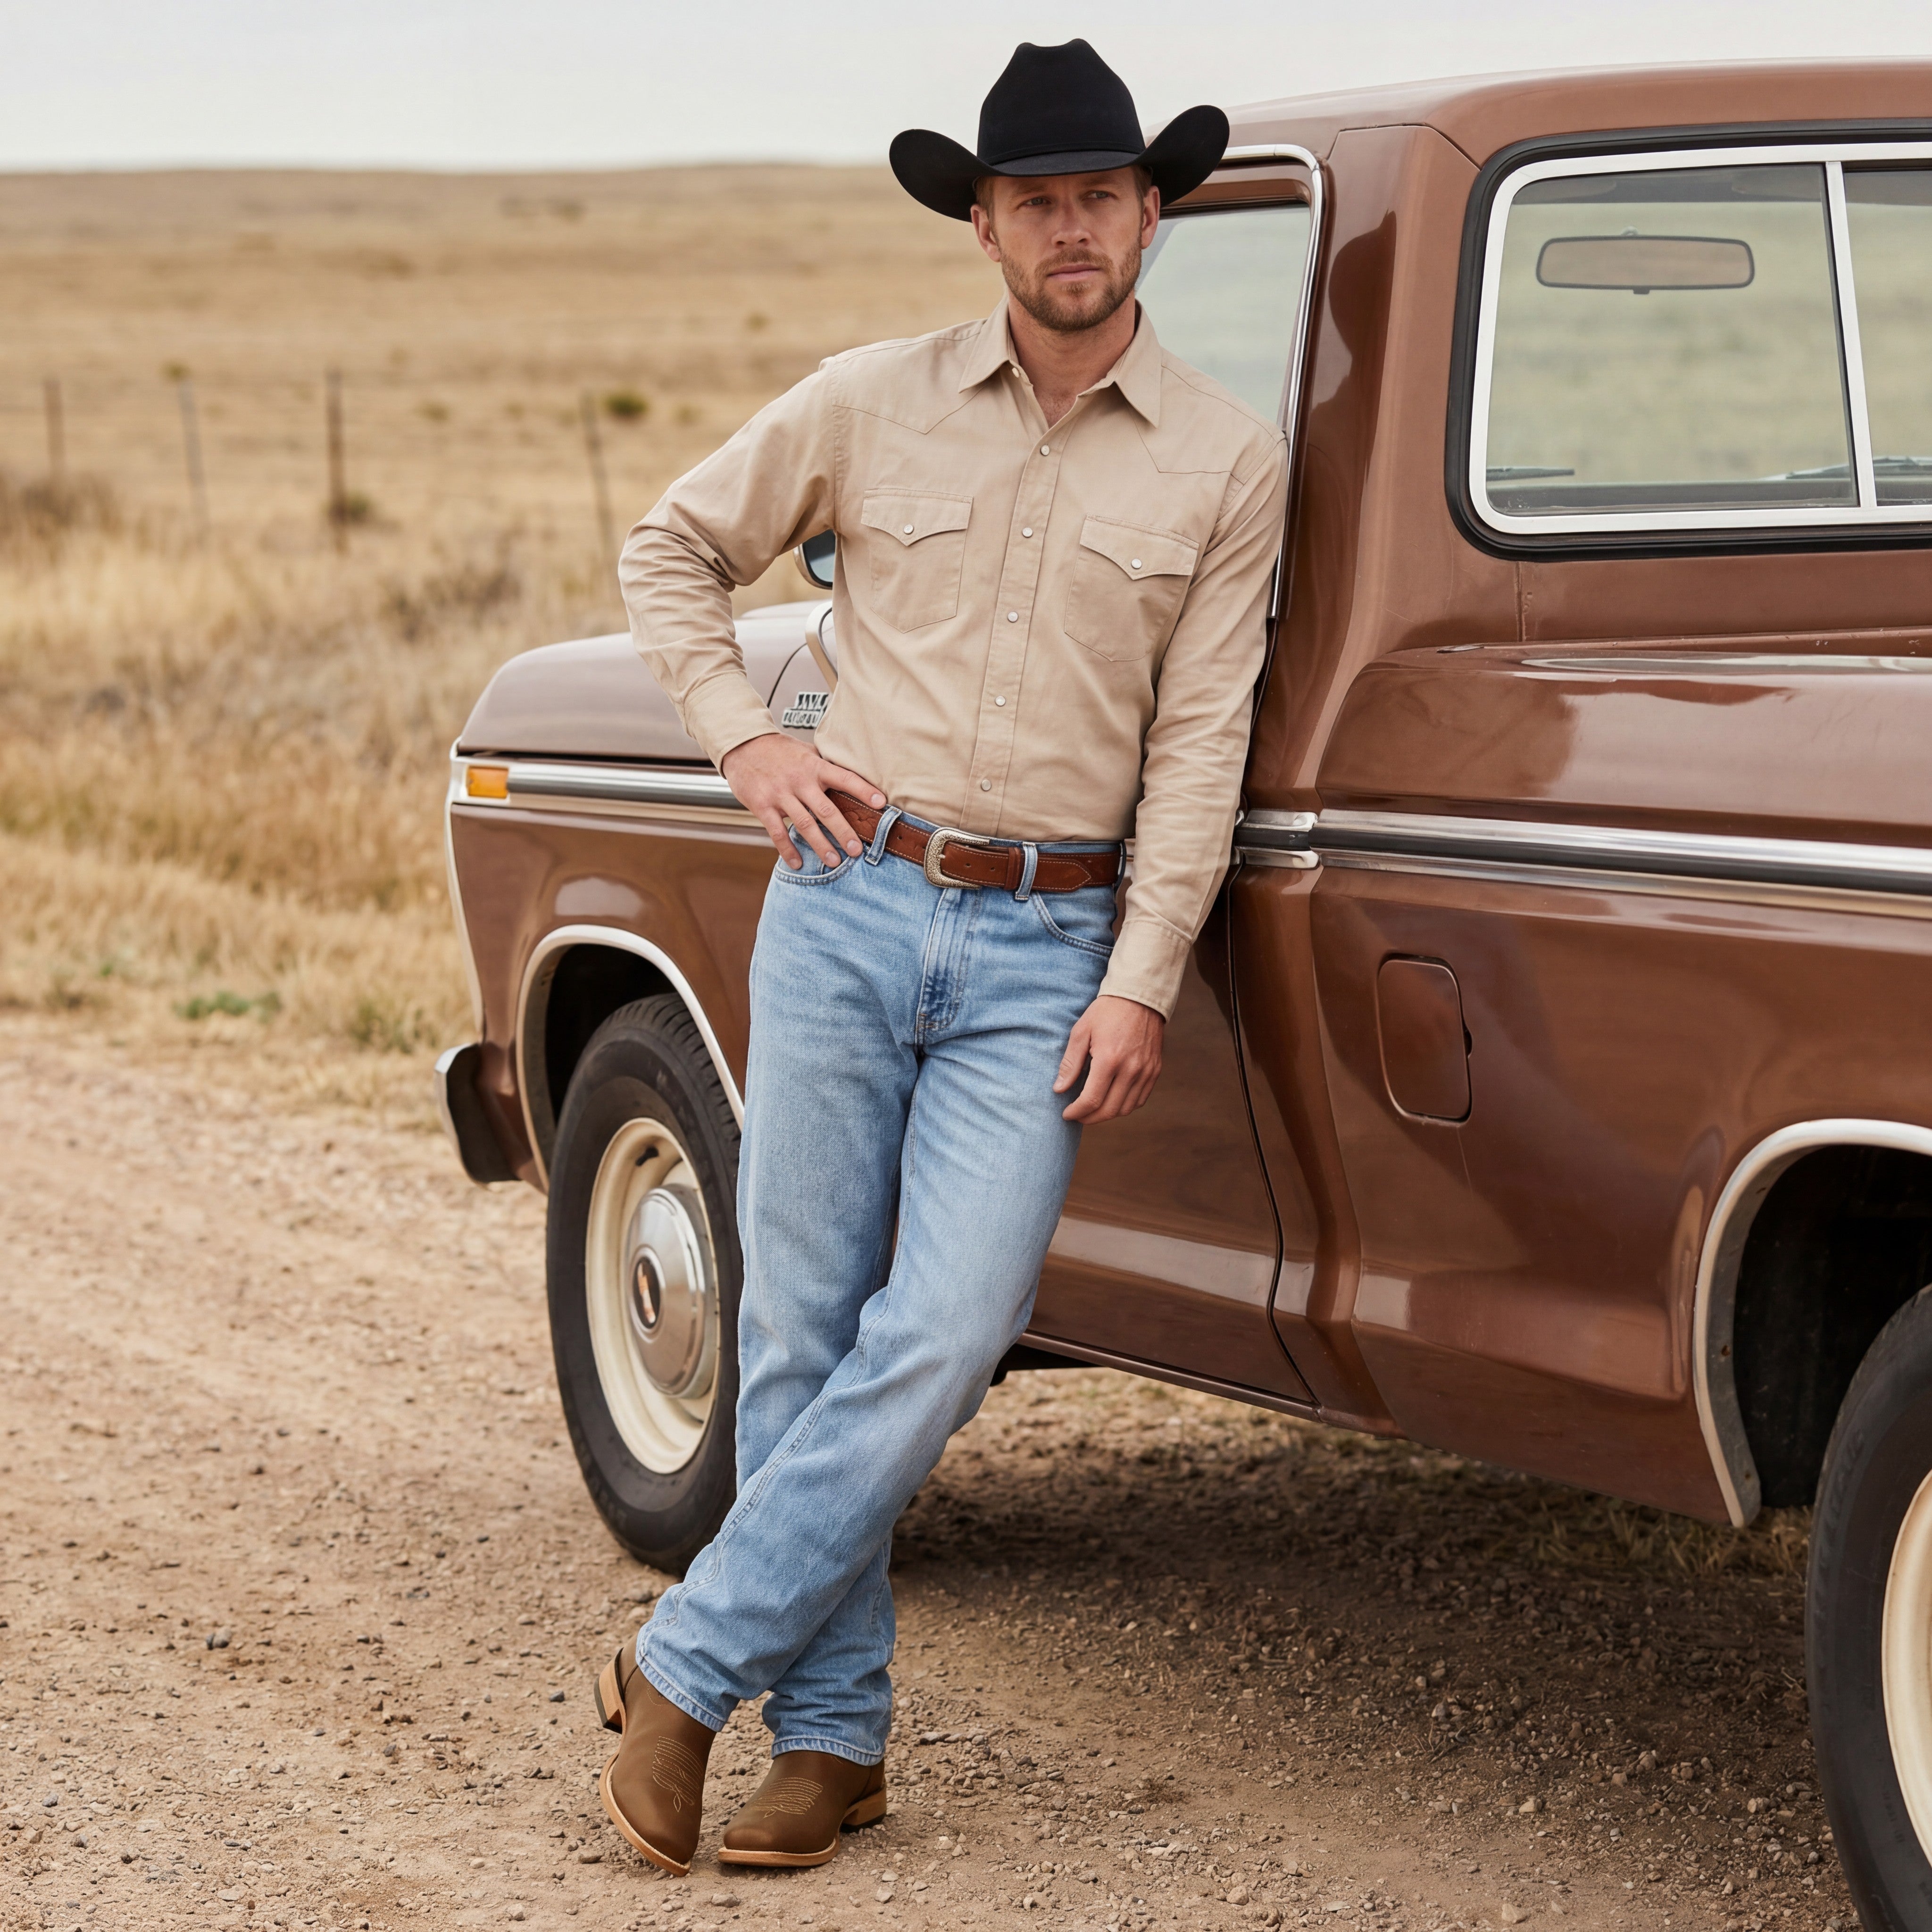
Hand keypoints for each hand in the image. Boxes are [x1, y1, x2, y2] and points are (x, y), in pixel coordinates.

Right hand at [721, 733, 885, 869]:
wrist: (743, 746)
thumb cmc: (779, 751)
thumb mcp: (806, 752)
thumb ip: (825, 767)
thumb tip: (851, 781)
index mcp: (814, 766)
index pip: (844, 777)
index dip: (863, 790)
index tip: (880, 803)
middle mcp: (800, 780)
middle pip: (826, 809)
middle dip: (843, 832)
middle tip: (857, 850)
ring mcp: (780, 794)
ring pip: (805, 824)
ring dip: (821, 845)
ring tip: (834, 861)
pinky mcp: (762, 806)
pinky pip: (777, 832)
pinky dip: (787, 850)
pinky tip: (797, 862)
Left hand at [1053, 994, 1164, 1123]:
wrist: (1138, 997)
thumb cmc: (1106, 1012)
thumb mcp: (1081, 1032)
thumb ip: (1070, 1063)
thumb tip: (1059, 1089)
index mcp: (1109, 1059)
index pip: (1092, 1099)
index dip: (1077, 1112)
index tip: (1066, 1114)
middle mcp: (1131, 1069)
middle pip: (1109, 1110)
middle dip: (1090, 1118)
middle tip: (1077, 1116)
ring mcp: (1146, 1071)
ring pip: (1126, 1109)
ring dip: (1107, 1114)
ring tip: (1092, 1109)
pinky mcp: (1155, 1070)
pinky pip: (1140, 1099)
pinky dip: (1124, 1106)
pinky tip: (1112, 1100)